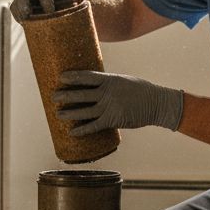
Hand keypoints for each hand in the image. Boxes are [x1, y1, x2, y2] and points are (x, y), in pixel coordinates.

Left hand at [52, 70, 183, 135]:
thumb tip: (94, 83)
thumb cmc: (141, 90)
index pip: (87, 77)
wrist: (157, 103)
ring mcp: (109, 107)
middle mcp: (107, 93)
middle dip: (65, 96)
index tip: (61, 77)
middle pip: (81, 94)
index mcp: (110, 80)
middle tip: (53, 97)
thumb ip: (109, 82)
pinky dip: (82, 129)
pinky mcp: (113, 120)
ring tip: (57, 115)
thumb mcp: (124, 80)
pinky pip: (94, 126)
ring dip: (70, 113)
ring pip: (84, 111)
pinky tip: (72, 132)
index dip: (73, 77)